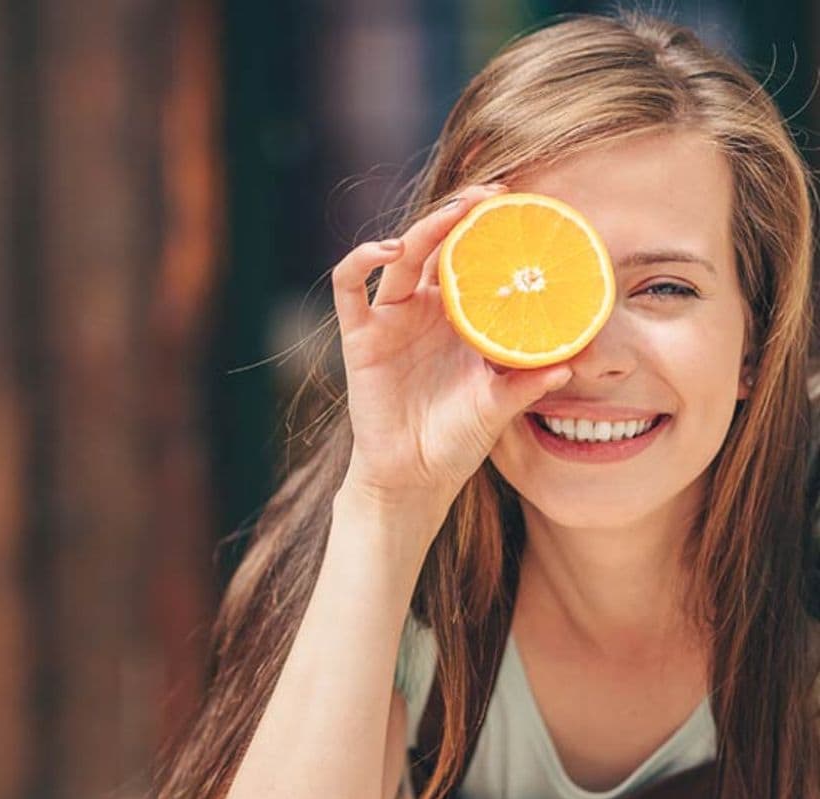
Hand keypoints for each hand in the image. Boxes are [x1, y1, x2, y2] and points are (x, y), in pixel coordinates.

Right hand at [331, 182, 573, 525]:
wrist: (414, 478)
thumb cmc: (456, 441)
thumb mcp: (498, 408)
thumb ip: (527, 385)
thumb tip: (572, 365)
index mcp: (460, 319)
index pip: (474, 260)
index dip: (493, 232)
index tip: (525, 211)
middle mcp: (424, 310)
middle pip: (438, 245)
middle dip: (463, 214)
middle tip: (493, 196)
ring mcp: (390, 320)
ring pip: (400, 256)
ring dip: (425, 228)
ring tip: (454, 214)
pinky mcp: (360, 337)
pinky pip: (348, 288)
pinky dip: (360, 260)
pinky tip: (386, 249)